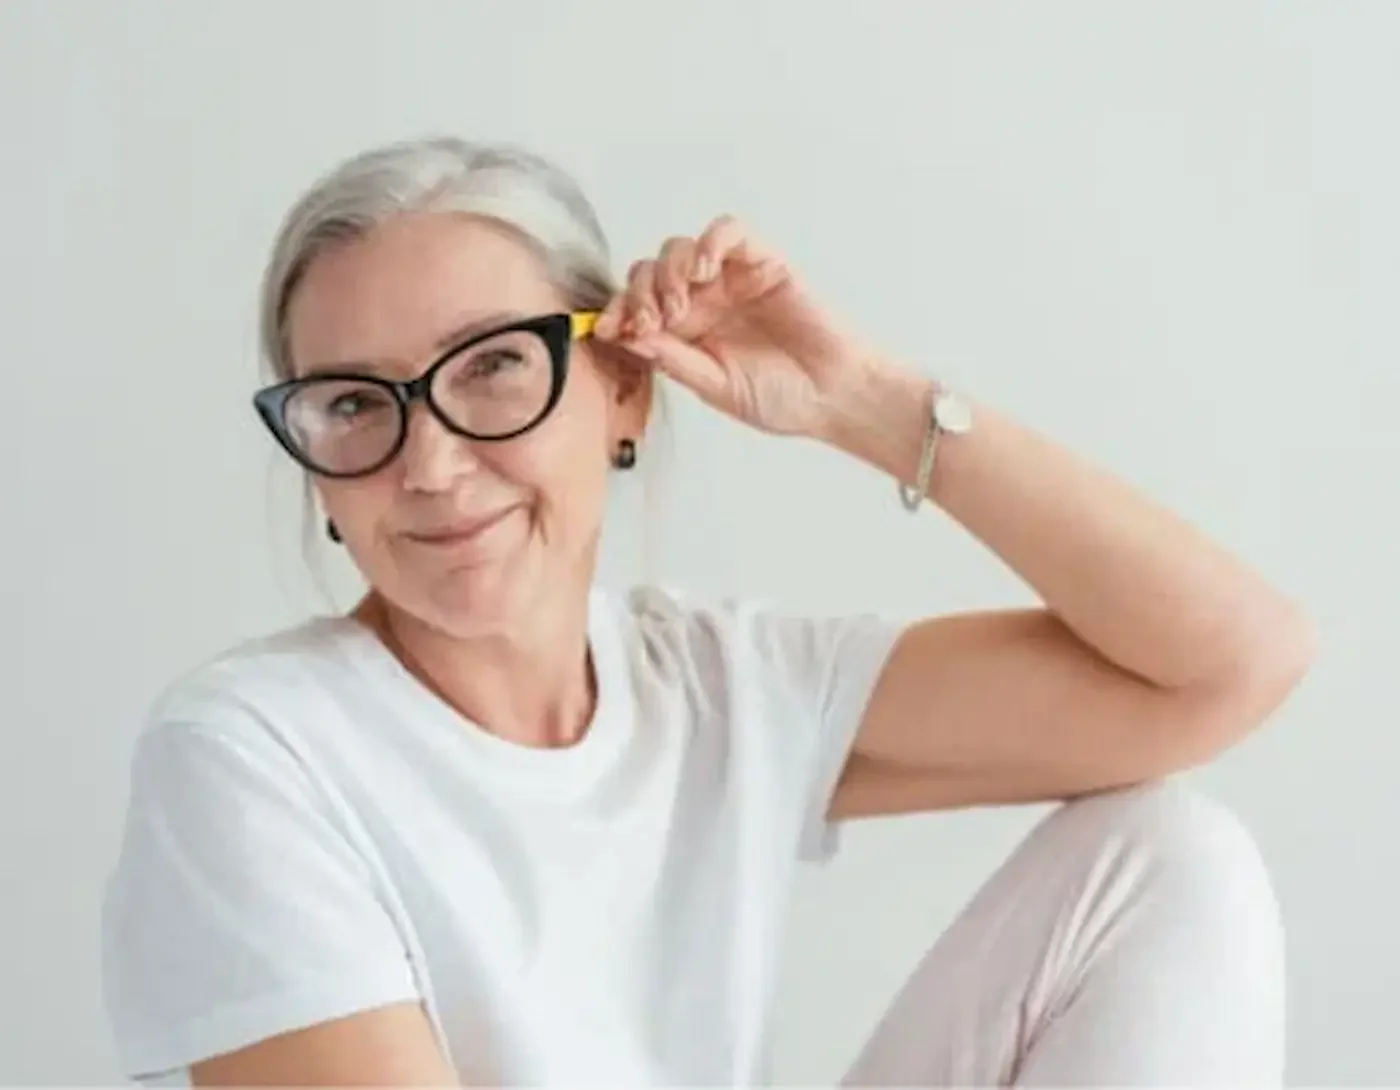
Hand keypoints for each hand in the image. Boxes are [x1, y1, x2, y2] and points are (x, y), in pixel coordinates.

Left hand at [592, 215, 872, 439]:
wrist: (832, 396)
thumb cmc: (781, 398)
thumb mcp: (714, 386)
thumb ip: (672, 359)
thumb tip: (626, 336)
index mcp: (684, 334)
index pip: (635, 308)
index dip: (616, 311)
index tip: (606, 328)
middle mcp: (702, 302)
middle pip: (648, 273)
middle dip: (638, 294)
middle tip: (653, 322)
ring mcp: (730, 279)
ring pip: (678, 249)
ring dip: (668, 273)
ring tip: (681, 307)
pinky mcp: (762, 261)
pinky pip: (728, 232)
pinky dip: (710, 242)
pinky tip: (704, 271)